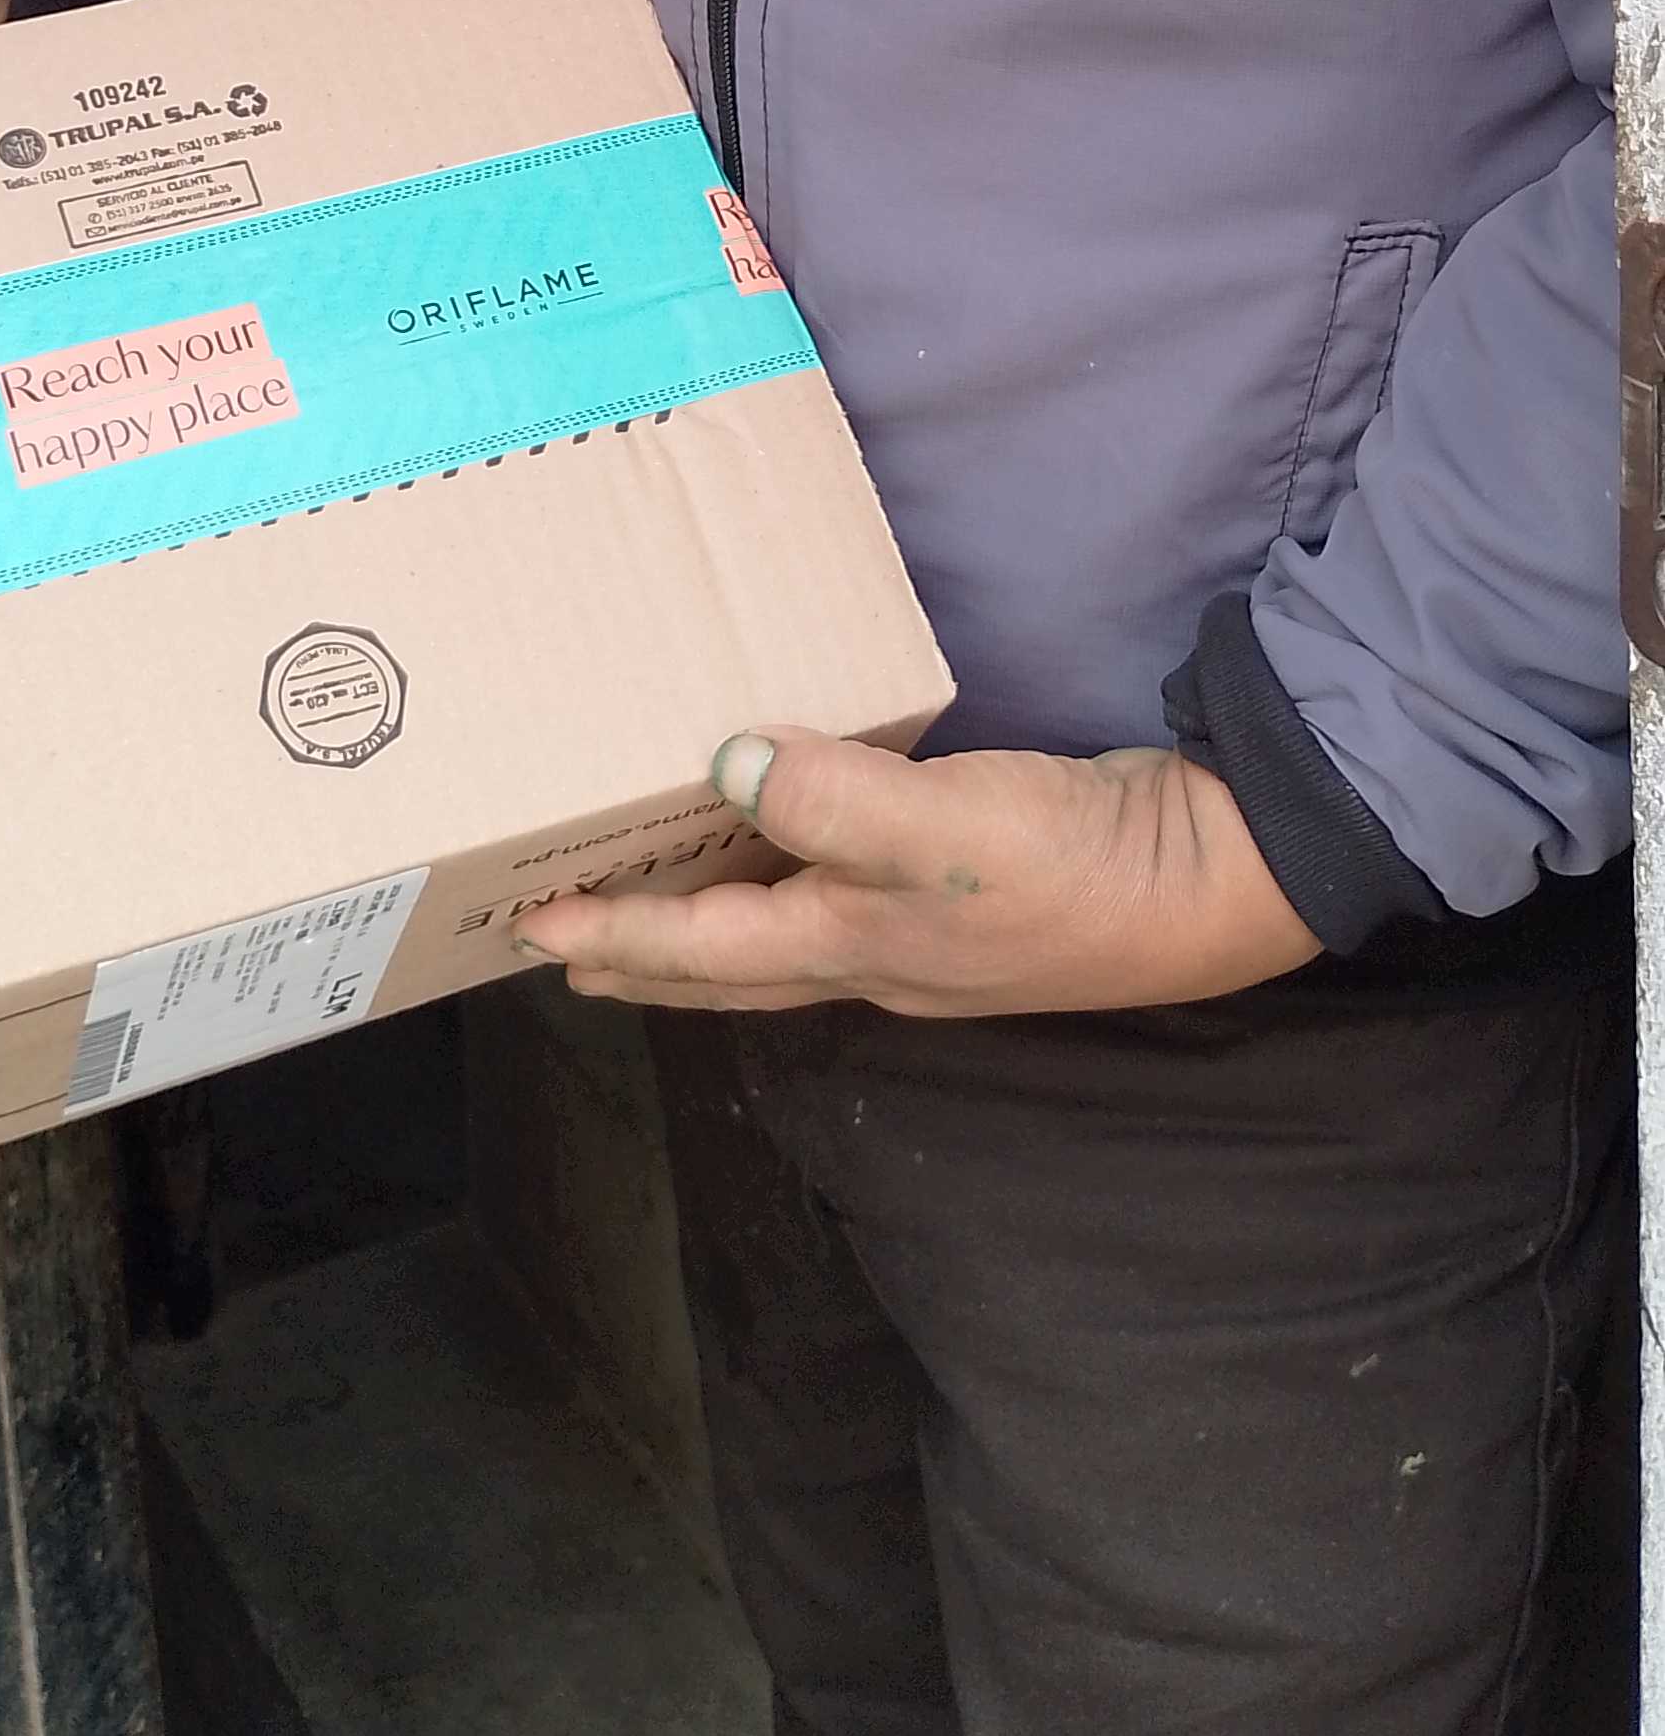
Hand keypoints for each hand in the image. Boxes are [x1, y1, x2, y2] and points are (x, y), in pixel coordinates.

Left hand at [518, 730, 1320, 1018]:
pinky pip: (836, 900)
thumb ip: (837, 799)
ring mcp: (919, 938)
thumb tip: (727, 764)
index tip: (529, 924)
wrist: (1207, 884)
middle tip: (564, 942)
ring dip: (705, 933)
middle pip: (726, 971)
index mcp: (847, 946)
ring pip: (778, 946)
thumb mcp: (948, 830)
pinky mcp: (963, 900)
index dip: (614, 932)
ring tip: (649, 911)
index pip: (699, 948)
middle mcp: (870, 958)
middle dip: (642, 957)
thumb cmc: (1073, 869)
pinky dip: (783, 888)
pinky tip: (791, 853)